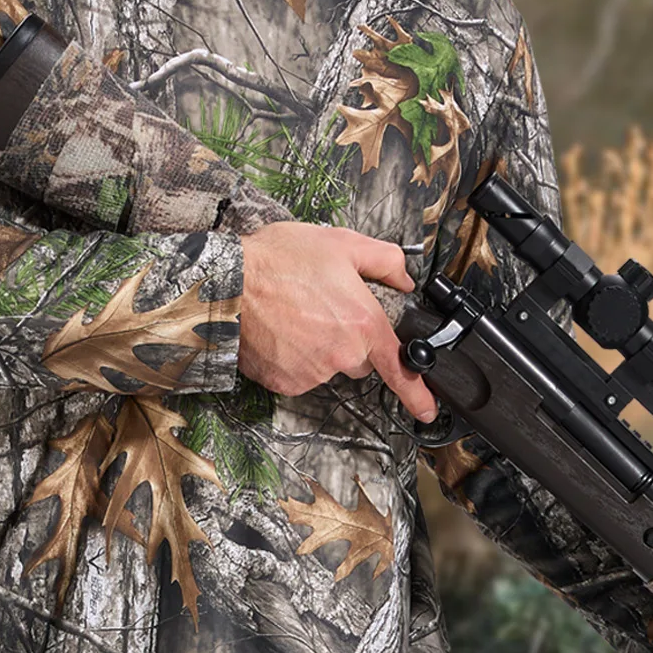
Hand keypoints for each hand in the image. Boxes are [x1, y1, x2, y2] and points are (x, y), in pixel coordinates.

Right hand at [236, 223, 437, 423]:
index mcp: (362, 322)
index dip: (417, 393)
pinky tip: (278, 331)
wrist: (225, 283)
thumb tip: (403, 278)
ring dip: (317, 347)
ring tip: (292, 314)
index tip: (427, 410)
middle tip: (321, 308)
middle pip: (359, 359)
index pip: (400, 368)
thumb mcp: (339, 242)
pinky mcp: (284, 381)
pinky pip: (298, 374)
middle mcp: (341, 354)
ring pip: (327, 366)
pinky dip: (291, 358)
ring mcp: (312, 371)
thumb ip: (383, 260)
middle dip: (348, 339)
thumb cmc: (276, 261)